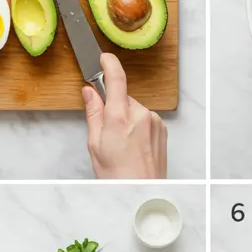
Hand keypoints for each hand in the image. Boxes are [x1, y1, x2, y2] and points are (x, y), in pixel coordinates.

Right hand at [82, 53, 166, 178]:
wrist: (142, 193)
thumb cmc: (116, 175)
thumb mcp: (95, 144)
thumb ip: (93, 113)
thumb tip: (90, 92)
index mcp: (120, 118)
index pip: (116, 80)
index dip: (109, 64)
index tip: (103, 58)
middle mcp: (140, 115)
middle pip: (122, 97)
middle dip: (112, 106)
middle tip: (106, 131)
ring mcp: (154, 121)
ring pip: (133, 108)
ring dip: (125, 118)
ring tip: (121, 144)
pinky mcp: (161, 129)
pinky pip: (144, 118)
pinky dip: (136, 126)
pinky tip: (133, 145)